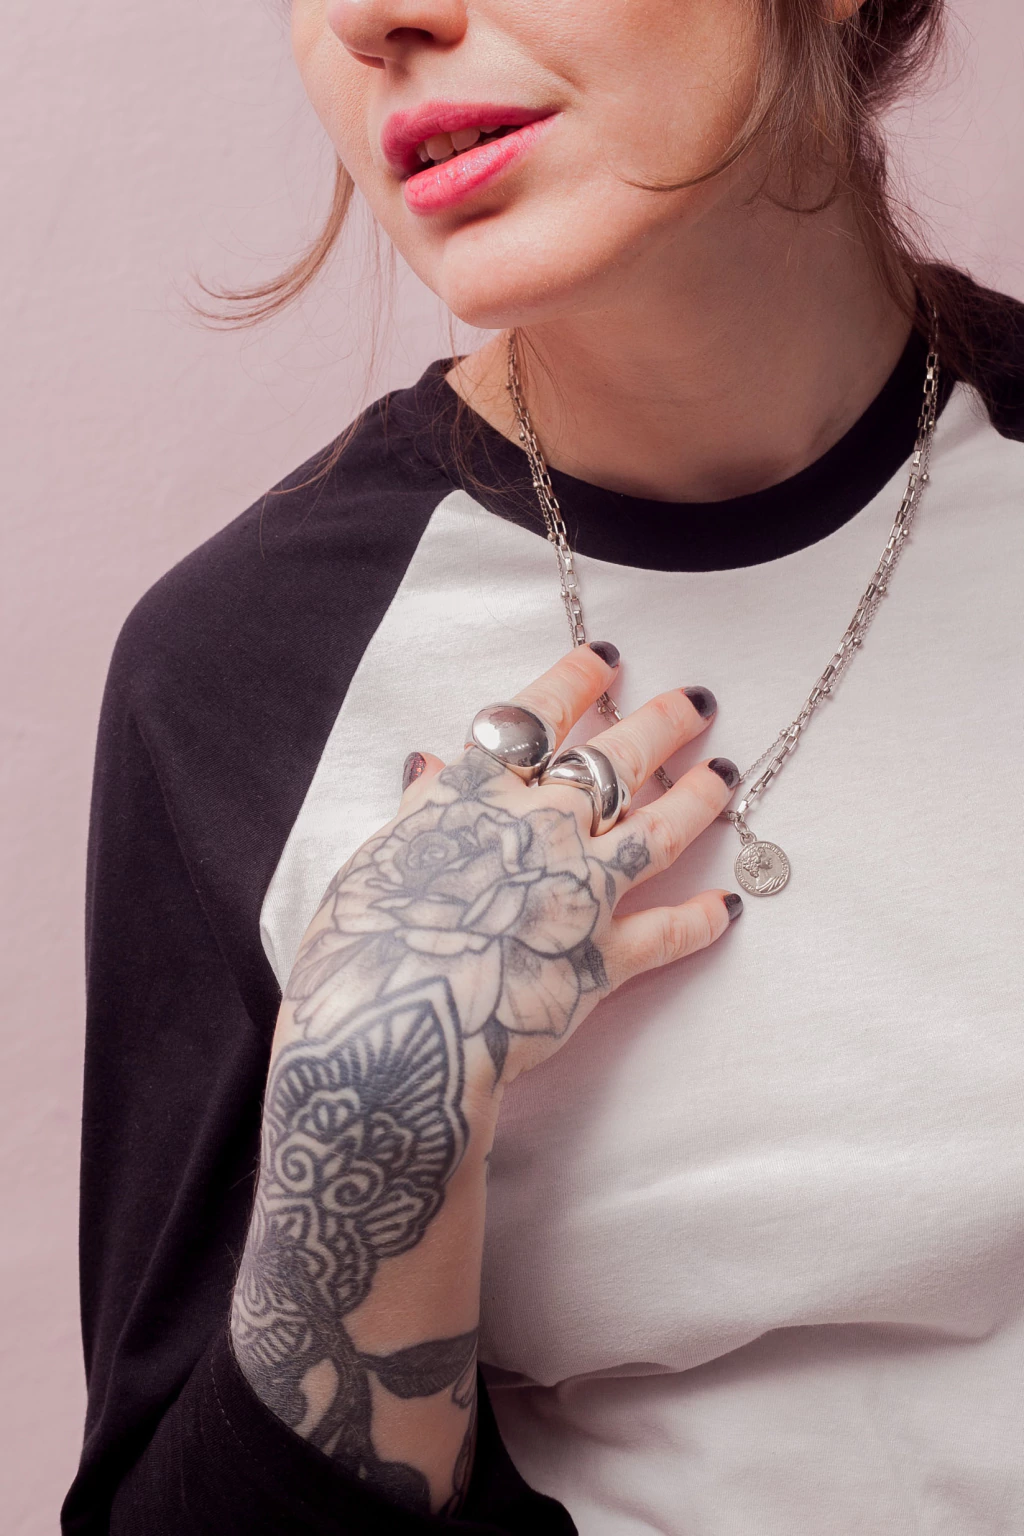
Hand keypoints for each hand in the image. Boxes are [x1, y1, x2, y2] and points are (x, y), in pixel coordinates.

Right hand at [286, 643, 739, 1098]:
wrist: (388, 1029)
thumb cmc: (360, 945)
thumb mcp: (375, 857)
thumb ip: (420, 809)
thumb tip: (431, 762)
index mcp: (477, 794)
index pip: (536, 717)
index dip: (574, 682)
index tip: (604, 658)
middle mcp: (541, 828)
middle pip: (616, 759)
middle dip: (662, 722)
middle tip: (698, 699)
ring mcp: (580, 890)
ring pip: (661, 829)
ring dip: (699, 798)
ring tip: (726, 773)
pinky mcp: (604, 960)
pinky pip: (669, 933)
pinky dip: (702, 920)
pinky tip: (729, 906)